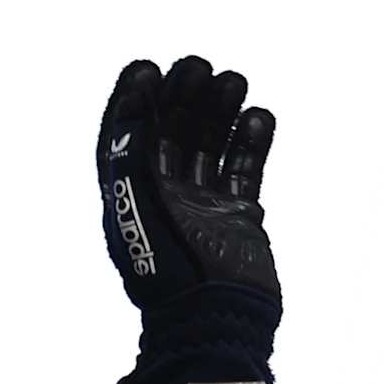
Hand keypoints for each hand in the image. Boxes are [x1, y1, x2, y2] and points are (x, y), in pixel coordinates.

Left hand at [98, 56, 277, 303]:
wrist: (216, 317)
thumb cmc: (170, 267)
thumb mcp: (138, 204)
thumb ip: (130, 155)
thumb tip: (130, 105)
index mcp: (129, 199)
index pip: (125, 139)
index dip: (131, 102)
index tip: (146, 66)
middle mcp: (162, 201)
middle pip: (169, 136)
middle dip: (182, 98)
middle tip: (199, 66)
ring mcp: (202, 208)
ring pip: (208, 148)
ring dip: (218, 113)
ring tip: (233, 80)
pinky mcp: (238, 218)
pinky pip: (244, 171)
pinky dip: (251, 143)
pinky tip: (258, 115)